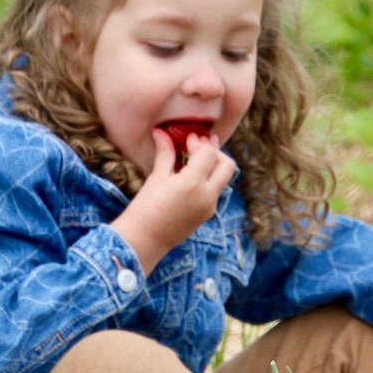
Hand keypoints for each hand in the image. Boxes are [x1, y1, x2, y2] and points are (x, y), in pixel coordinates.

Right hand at [110, 128, 236, 274]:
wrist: (145, 240)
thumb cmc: (145, 207)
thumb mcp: (156, 177)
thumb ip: (165, 153)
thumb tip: (161, 132)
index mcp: (193, 183)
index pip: (208, 153)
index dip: (199, 142)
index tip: (187, 139)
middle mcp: (207, 195)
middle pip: (227, 165)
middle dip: (216, 152)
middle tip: (200, 145)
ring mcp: (210, 206)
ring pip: (224, 178)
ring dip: (214, 165)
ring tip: (198, 158)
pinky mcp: (207, 214)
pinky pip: (216, 191)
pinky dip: (209, 179)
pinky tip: (193, 175)